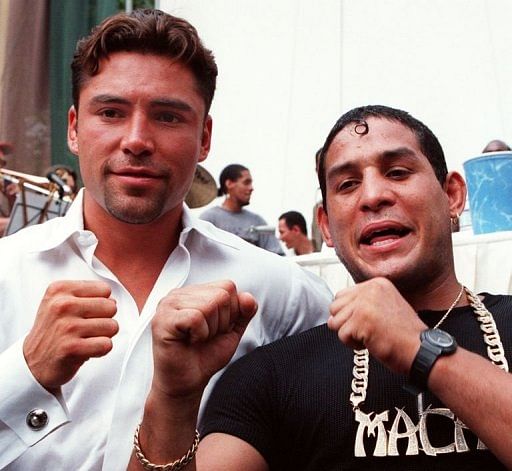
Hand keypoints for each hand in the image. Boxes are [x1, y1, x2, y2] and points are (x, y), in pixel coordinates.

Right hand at [23, 280, 117, 391]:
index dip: (101, 303)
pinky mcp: (72, 348)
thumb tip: (114, 300)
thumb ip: (88, 295)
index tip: (85, 313)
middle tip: (87, 329)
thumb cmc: (54, 331)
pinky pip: (107, 344)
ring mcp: (67, 327)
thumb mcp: (61, 302)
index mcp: (60, 290)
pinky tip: (86, 350)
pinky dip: (101, 350)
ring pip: (112, 326)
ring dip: (103, 336)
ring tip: (85, 339)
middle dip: (104, 320)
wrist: (32, 363)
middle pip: (111, 307)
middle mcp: (62, 305)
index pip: (105, 289)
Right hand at [150, 280, 257, 398]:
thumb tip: (248, 297)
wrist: (187, 384)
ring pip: (209, 304)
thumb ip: (243, 312)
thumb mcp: (231, 331)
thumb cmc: (205, 357)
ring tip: (196, 339)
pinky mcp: (162, 320)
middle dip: (221, 322)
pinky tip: (189, 341)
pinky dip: (200, 334)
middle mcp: (179, 294)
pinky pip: (195, 317)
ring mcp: (168, 305)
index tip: (216, 329)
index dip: (230, 312)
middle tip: (205, 337)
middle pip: (221, 295)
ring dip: (210, 330)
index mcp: (194, 292)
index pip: (228, 286)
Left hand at [327, 277, 426, 374]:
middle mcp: (370, 289)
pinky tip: (372, 343)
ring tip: (371, 336)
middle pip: (335, 307)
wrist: (423, 351)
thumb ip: (361, 303)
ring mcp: (364, 303)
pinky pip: (342, 335)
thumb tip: (332, 315)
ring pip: (335, 321)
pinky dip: (353, 345)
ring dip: (350, 334)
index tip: (370, 321)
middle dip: (346, 323)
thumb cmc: (404, 335)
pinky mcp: (361, 320)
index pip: (342, 295)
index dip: (350, 314)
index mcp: (377, 283)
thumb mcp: (385, 307)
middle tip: (369, 330)